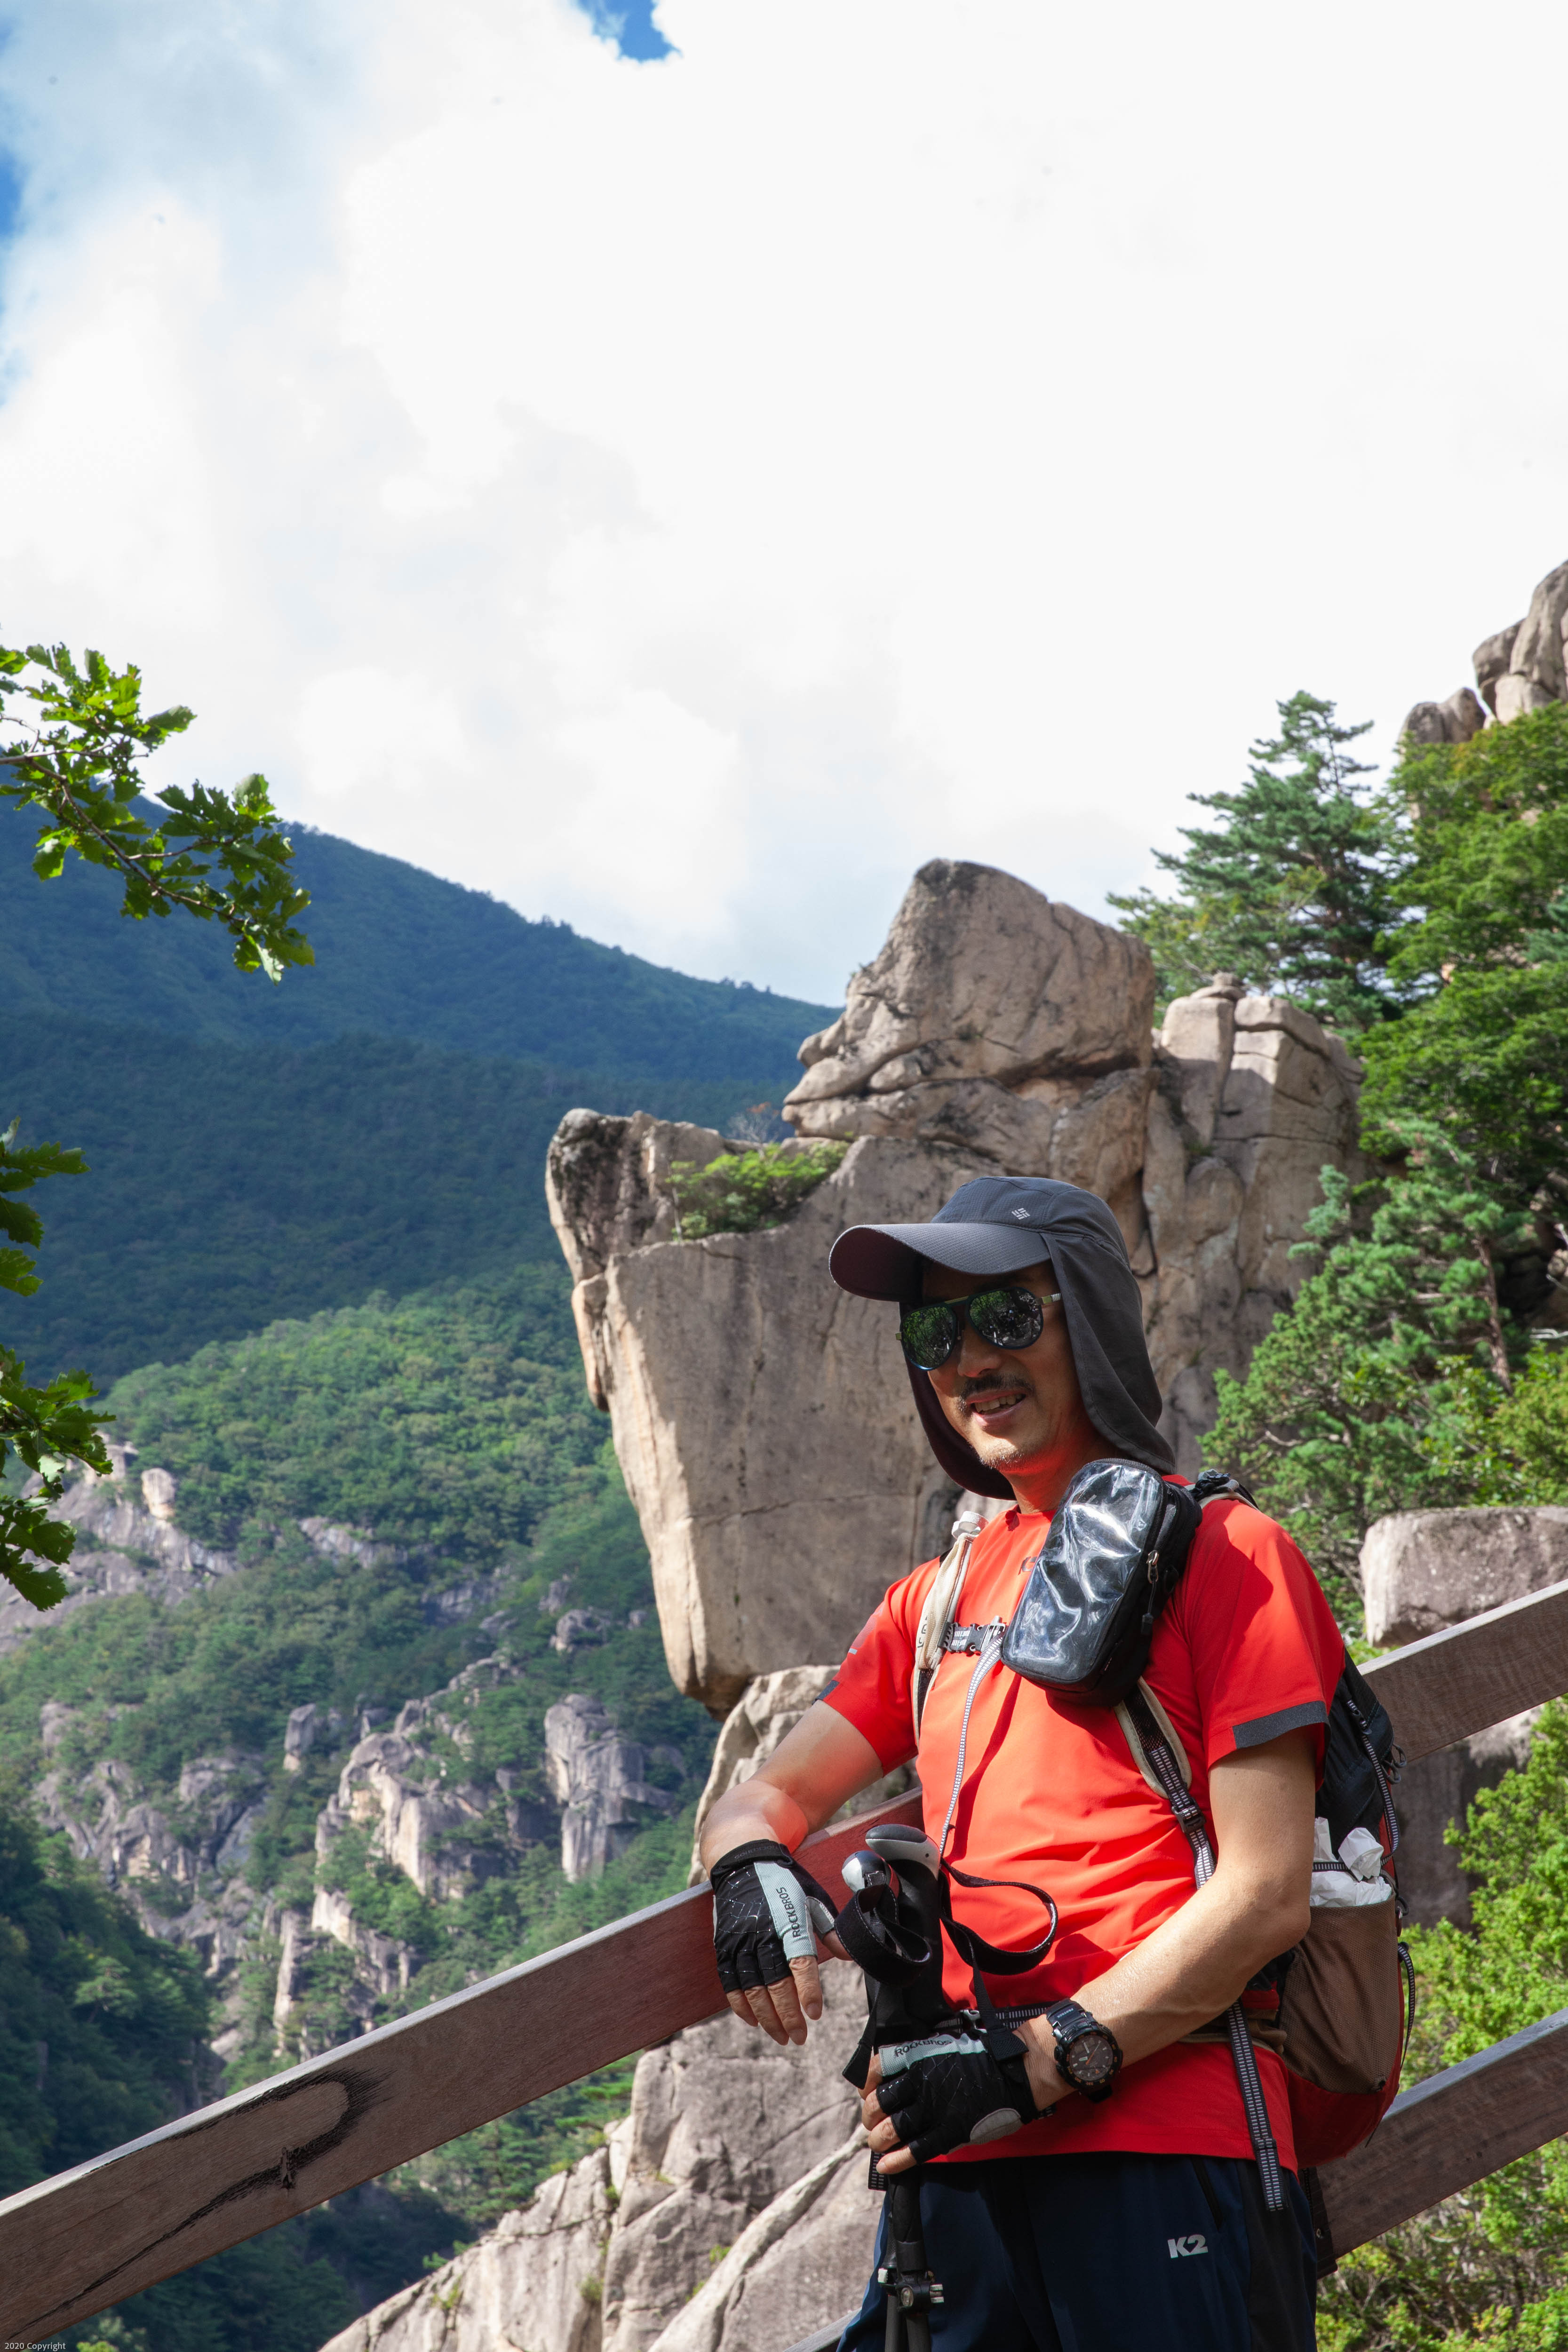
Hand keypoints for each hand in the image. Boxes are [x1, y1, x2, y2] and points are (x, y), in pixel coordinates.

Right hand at [709, 1840, 842, 2047]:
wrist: (744, 1861)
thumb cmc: (786, 1882)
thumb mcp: (813, 1897)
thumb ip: (830, 1930)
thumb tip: (850, 1956)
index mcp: (789, 1919)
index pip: (800, 1962)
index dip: (808, 1990)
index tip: (815, 2014)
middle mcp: (762, 1932)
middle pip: (775, 1982)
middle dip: (787, 2015)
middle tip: (799, 2037)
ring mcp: (740, 1939)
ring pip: (751, 1988)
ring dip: (766, 2017)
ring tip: (781, 2035)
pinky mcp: (724, 1944)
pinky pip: (729, 1981)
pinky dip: (739, 2003)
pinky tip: (752, 2020)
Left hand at [857, 2030, 1040, 2173]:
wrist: (1013, 2070)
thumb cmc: (982, 2054)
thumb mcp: (943, 2044)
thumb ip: (920, 2056)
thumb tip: (898, 2070)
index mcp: (918, 2056)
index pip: (876, 2068)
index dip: (866, 2084)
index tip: (866, 2092)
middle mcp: (920, 2082)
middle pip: (879, 2103)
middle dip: (869, 2116)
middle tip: (872, 2122)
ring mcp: (934, 2108)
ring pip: (892, 2129)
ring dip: (878, 2140)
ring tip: (877, 2144)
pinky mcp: (950, 2131)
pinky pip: (915, 2150)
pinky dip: (896, 2160)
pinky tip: (886, 2165)